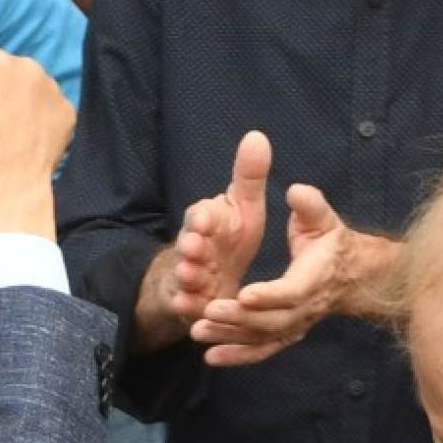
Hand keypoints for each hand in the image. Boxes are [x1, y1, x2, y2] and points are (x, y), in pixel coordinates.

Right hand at [159, 130, 275, 338]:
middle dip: (190, 246)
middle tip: (195, 247)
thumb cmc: (227, 238)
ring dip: (187, 275)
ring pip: (185, 274)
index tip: (206, 219)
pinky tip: (189, 307)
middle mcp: (192, 246)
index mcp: (206, 221)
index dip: (202, 218)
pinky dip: (186, 305)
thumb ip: (249, 176)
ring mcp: (188, 274)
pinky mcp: (188, 301)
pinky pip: (185, 303)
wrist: (207, 276)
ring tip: (192, 277)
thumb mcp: (243, 208)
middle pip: (188, 244)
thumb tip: (257, 136)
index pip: (201, 215)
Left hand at [188, 163, 394, 366]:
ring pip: (261, 337)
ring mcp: (295, 325)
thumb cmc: (331, 242)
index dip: (268, 295)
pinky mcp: (285, 335)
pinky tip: (210, 358)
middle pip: (271, 320)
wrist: (350, 275)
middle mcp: (305, 308)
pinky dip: (237, 356)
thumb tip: (297, 192)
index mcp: (314, 278)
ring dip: (229, 337)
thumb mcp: (324, 219)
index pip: (290, 292)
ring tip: (197, 331)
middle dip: (238, 318)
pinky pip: (261, 350)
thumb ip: (311, 206)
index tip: (243, 294)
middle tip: (207, 311)